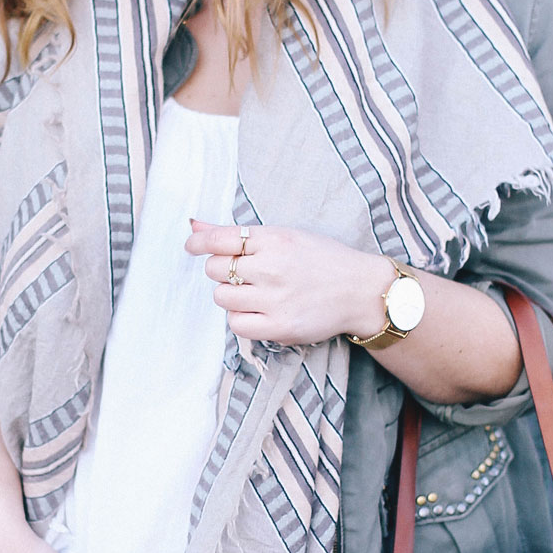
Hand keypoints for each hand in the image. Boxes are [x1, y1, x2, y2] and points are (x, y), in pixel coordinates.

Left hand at [185, 220, 390, 345]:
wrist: (360, 291)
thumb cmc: (323, 261)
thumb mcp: (285, 236)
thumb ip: (238, 234)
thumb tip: (193, 225)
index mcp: (275, 239)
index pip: (219, 239)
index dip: (199, 243)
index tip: (192, 247)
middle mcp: (272, 268)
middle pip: (216, 269)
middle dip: (222, 271)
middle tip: (243, 274)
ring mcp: (275, 299)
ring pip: (222, 297)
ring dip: (230, 296)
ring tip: (252, 293)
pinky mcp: (280, 327)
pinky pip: (237, 324)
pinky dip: (241, 318)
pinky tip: (256, 311)